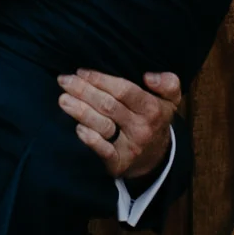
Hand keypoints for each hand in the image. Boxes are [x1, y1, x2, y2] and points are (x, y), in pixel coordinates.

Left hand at [59, 68, 181, 181]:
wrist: (156, 158)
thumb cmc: (155, 120)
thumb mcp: (170, 100)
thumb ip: (168, 83)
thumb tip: (149, 76)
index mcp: (153, 109)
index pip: (124, 90)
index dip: (101, 79)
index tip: (81, 71)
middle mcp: (142, 128)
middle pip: (108, 106)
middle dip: (83, 91)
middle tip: (64, 80)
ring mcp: (130, 147)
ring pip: (102, 126)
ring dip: (80, 111)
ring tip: (63, 99)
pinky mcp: (119, 163)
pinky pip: (103, 151)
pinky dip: (89, 139)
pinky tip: (77, 128)